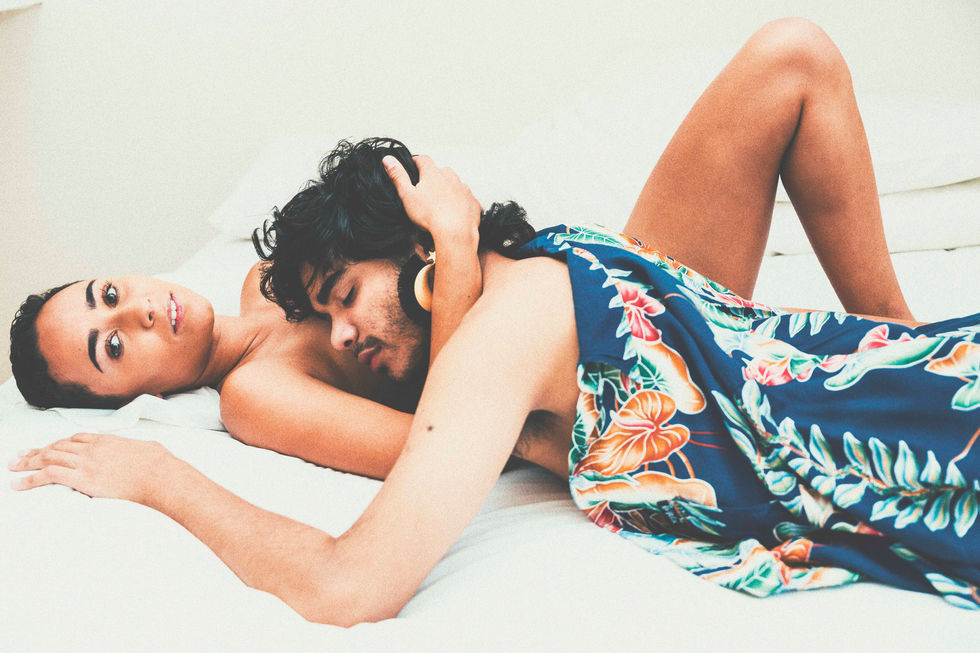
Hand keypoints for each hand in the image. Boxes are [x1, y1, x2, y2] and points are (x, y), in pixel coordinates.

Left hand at [8, 432, 171, 502]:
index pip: (75, 438)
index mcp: (106, 440)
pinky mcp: (83, 478)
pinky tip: (18, 483)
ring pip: (49, 457)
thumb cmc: (159, 464)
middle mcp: (92, 448)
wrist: (159, 474)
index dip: (58, 443)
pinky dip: (31, 479)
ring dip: (28, 462)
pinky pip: (50, 474)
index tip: (48, 448)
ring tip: (14, 467)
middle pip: (57, 446)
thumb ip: (138, 449)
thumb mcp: (148, 448)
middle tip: (20, 456)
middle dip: (36, 451)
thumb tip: (148, 451)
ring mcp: (86, 462)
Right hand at [383, 154, 480, 245]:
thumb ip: (398, 176)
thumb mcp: (407, 195)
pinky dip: (460, 203)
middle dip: (433, 178)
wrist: (455, 232)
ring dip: (447, 190)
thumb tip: (388, 160)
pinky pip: (465, 199)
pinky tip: (453, 213)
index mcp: (433, 173)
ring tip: (439, 205)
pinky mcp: (472, 202)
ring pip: (454, 185)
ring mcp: (464, 189)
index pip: (423, 160)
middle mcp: (451, 177)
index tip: (413, 167)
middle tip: (425, 192)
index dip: (416, 162)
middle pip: (440, 172)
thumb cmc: (431, 216)